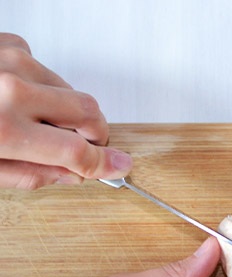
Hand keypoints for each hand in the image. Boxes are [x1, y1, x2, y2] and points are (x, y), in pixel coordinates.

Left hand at [0, 33, 132, 189]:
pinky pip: (46, 70)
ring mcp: (11, 62)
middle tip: (85, 145)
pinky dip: (41, 87)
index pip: (77, 151)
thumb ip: (30, 174)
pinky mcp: (8, 45)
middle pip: (88, 113)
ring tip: (34, 120)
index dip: (104, 163)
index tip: (118, 166)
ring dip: (63, 111)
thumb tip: (72, 172)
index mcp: (3, 130)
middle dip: (94, 134)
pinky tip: (18, 97)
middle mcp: (11, 90)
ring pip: (71, 91)